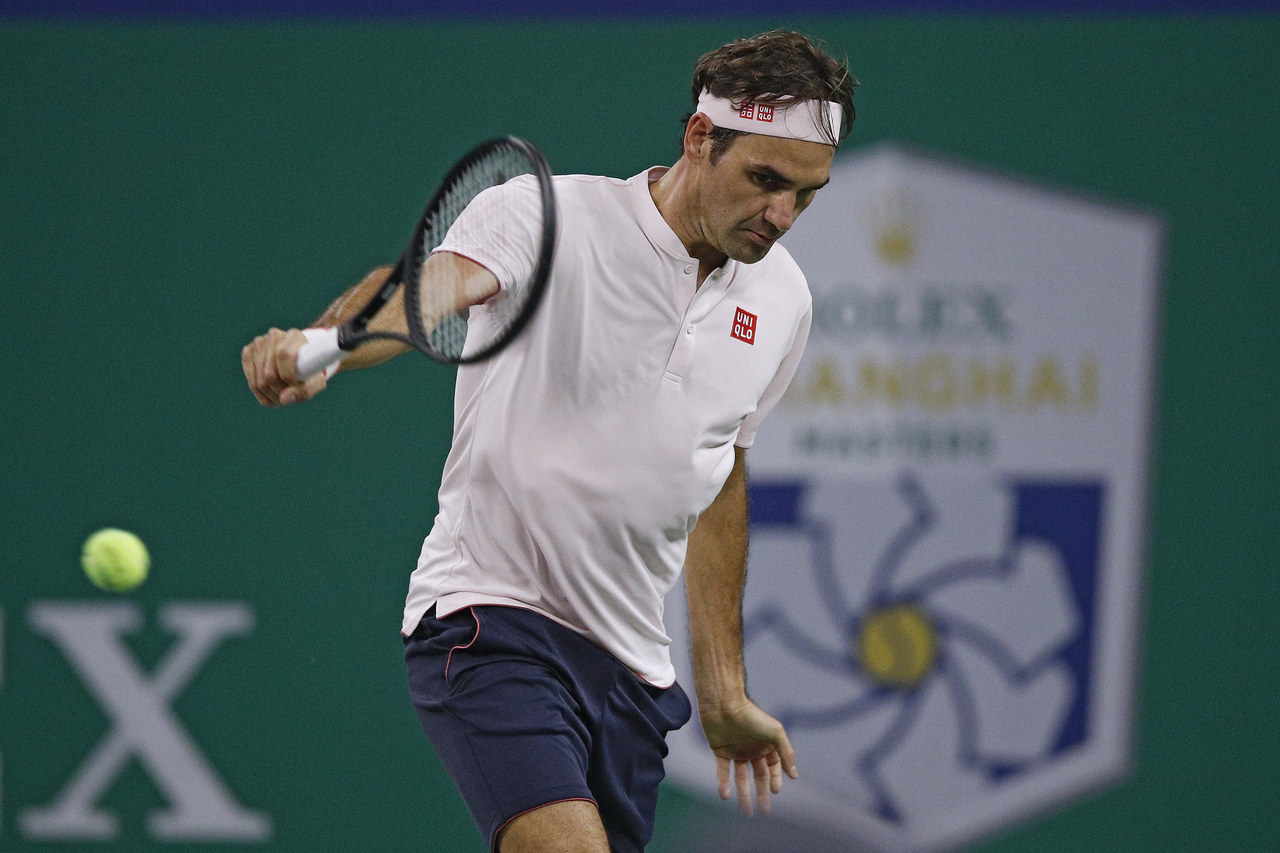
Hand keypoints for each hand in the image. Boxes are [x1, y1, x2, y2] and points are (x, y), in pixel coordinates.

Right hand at [241, 327, 327, 405]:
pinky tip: (272, 393)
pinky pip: (250, 381)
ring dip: (271, 394)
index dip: (289, 375)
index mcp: (294, 336)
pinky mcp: (248, 352)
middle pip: (269, 372)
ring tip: (283, 395)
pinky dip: (261, 393)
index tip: (296, 387)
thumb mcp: (316, 382)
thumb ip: (305, 391)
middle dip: (280, 390)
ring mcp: (258, 343)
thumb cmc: (309, 371)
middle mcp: (274, 336)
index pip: (284, 354)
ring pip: (259, 380)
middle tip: (290, 395)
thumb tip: (284, 399)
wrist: (298, 361)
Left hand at [700, 699, 797, 816]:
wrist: (723, 704)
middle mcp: (752, 749)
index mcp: (766, 745)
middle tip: (764, 812)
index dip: (775, 780)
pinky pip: (722, 771)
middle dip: (762, 794)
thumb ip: (786, 753)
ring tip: (746, 812)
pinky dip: (723, 783)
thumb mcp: (775, 732)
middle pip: (759, 776)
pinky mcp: (720, 751)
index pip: (773, 768)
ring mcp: (736, 751)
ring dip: (743, 794)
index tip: (774, 792)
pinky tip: (725, 796)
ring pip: (741, 777)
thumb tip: (795, 774)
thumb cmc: (751, 716)